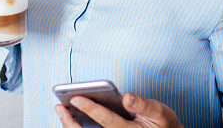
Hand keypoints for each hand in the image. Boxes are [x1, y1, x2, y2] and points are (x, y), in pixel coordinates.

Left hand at [54, 92, 183, 127]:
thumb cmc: (164, 124)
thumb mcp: (160, 112)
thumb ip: (144, 104)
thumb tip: (127, 97)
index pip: (108, 121)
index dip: (91, 109)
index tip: (76, 98)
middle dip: (71, 123)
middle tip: (59, 107)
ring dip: (72, 127)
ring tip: (61, 112)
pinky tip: (71, 120)